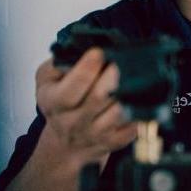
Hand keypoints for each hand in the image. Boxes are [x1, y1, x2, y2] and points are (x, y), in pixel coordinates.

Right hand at [35, 48, 137, 162]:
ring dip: (130, 91)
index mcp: (52, 102)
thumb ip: (60, 62)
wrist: (65, 142)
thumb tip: (82, 49)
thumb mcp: (47, 78)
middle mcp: (72, 122)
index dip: (86, 69)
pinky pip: (133, 126)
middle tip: (123, 59)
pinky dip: (140, 110)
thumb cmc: (59, 101)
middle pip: (99, 97)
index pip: (70, 89)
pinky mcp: (113, 142)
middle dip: (114, 75)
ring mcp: (94, 134)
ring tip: (137, 75)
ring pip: (118, 112)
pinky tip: (142, 96)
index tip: (99, 52)